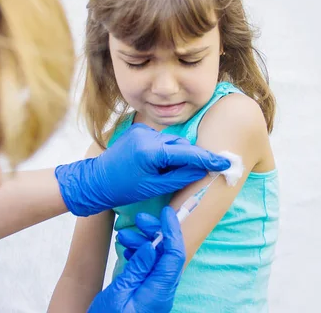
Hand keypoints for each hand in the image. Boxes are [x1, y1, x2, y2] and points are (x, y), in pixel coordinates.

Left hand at [56, 123, 229, 215]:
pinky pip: (160, 139)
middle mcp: (146, 135)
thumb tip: (202, 169)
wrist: (95, 181)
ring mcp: (141, 130)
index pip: (186, 153)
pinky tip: (156, 164)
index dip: (208, 158)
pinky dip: (164, 150)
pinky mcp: (137, 130)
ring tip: (167, 172)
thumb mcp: (154, 187)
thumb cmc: (123, 189)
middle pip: (180, 144)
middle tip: (193, 173)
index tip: (226, 162)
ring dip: (176, 154)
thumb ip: (180, 176)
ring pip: (171, 141)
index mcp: (150, 151)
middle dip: (189, 157)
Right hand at [88, 207, 184, 312]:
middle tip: (139, 220)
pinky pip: (149, 268)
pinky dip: (139, 256)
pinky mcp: (148, 293)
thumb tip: (152, 246)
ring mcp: (156, 292)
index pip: (174, 255)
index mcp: (159, 291)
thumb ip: (137, 269)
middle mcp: (162, 291)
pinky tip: (126, 249)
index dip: (173, 231)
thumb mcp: (119, 293)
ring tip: (122, 236)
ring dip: (143, 243)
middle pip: (167, 254)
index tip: (167, 212)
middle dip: (155, 233)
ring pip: (157, 259)